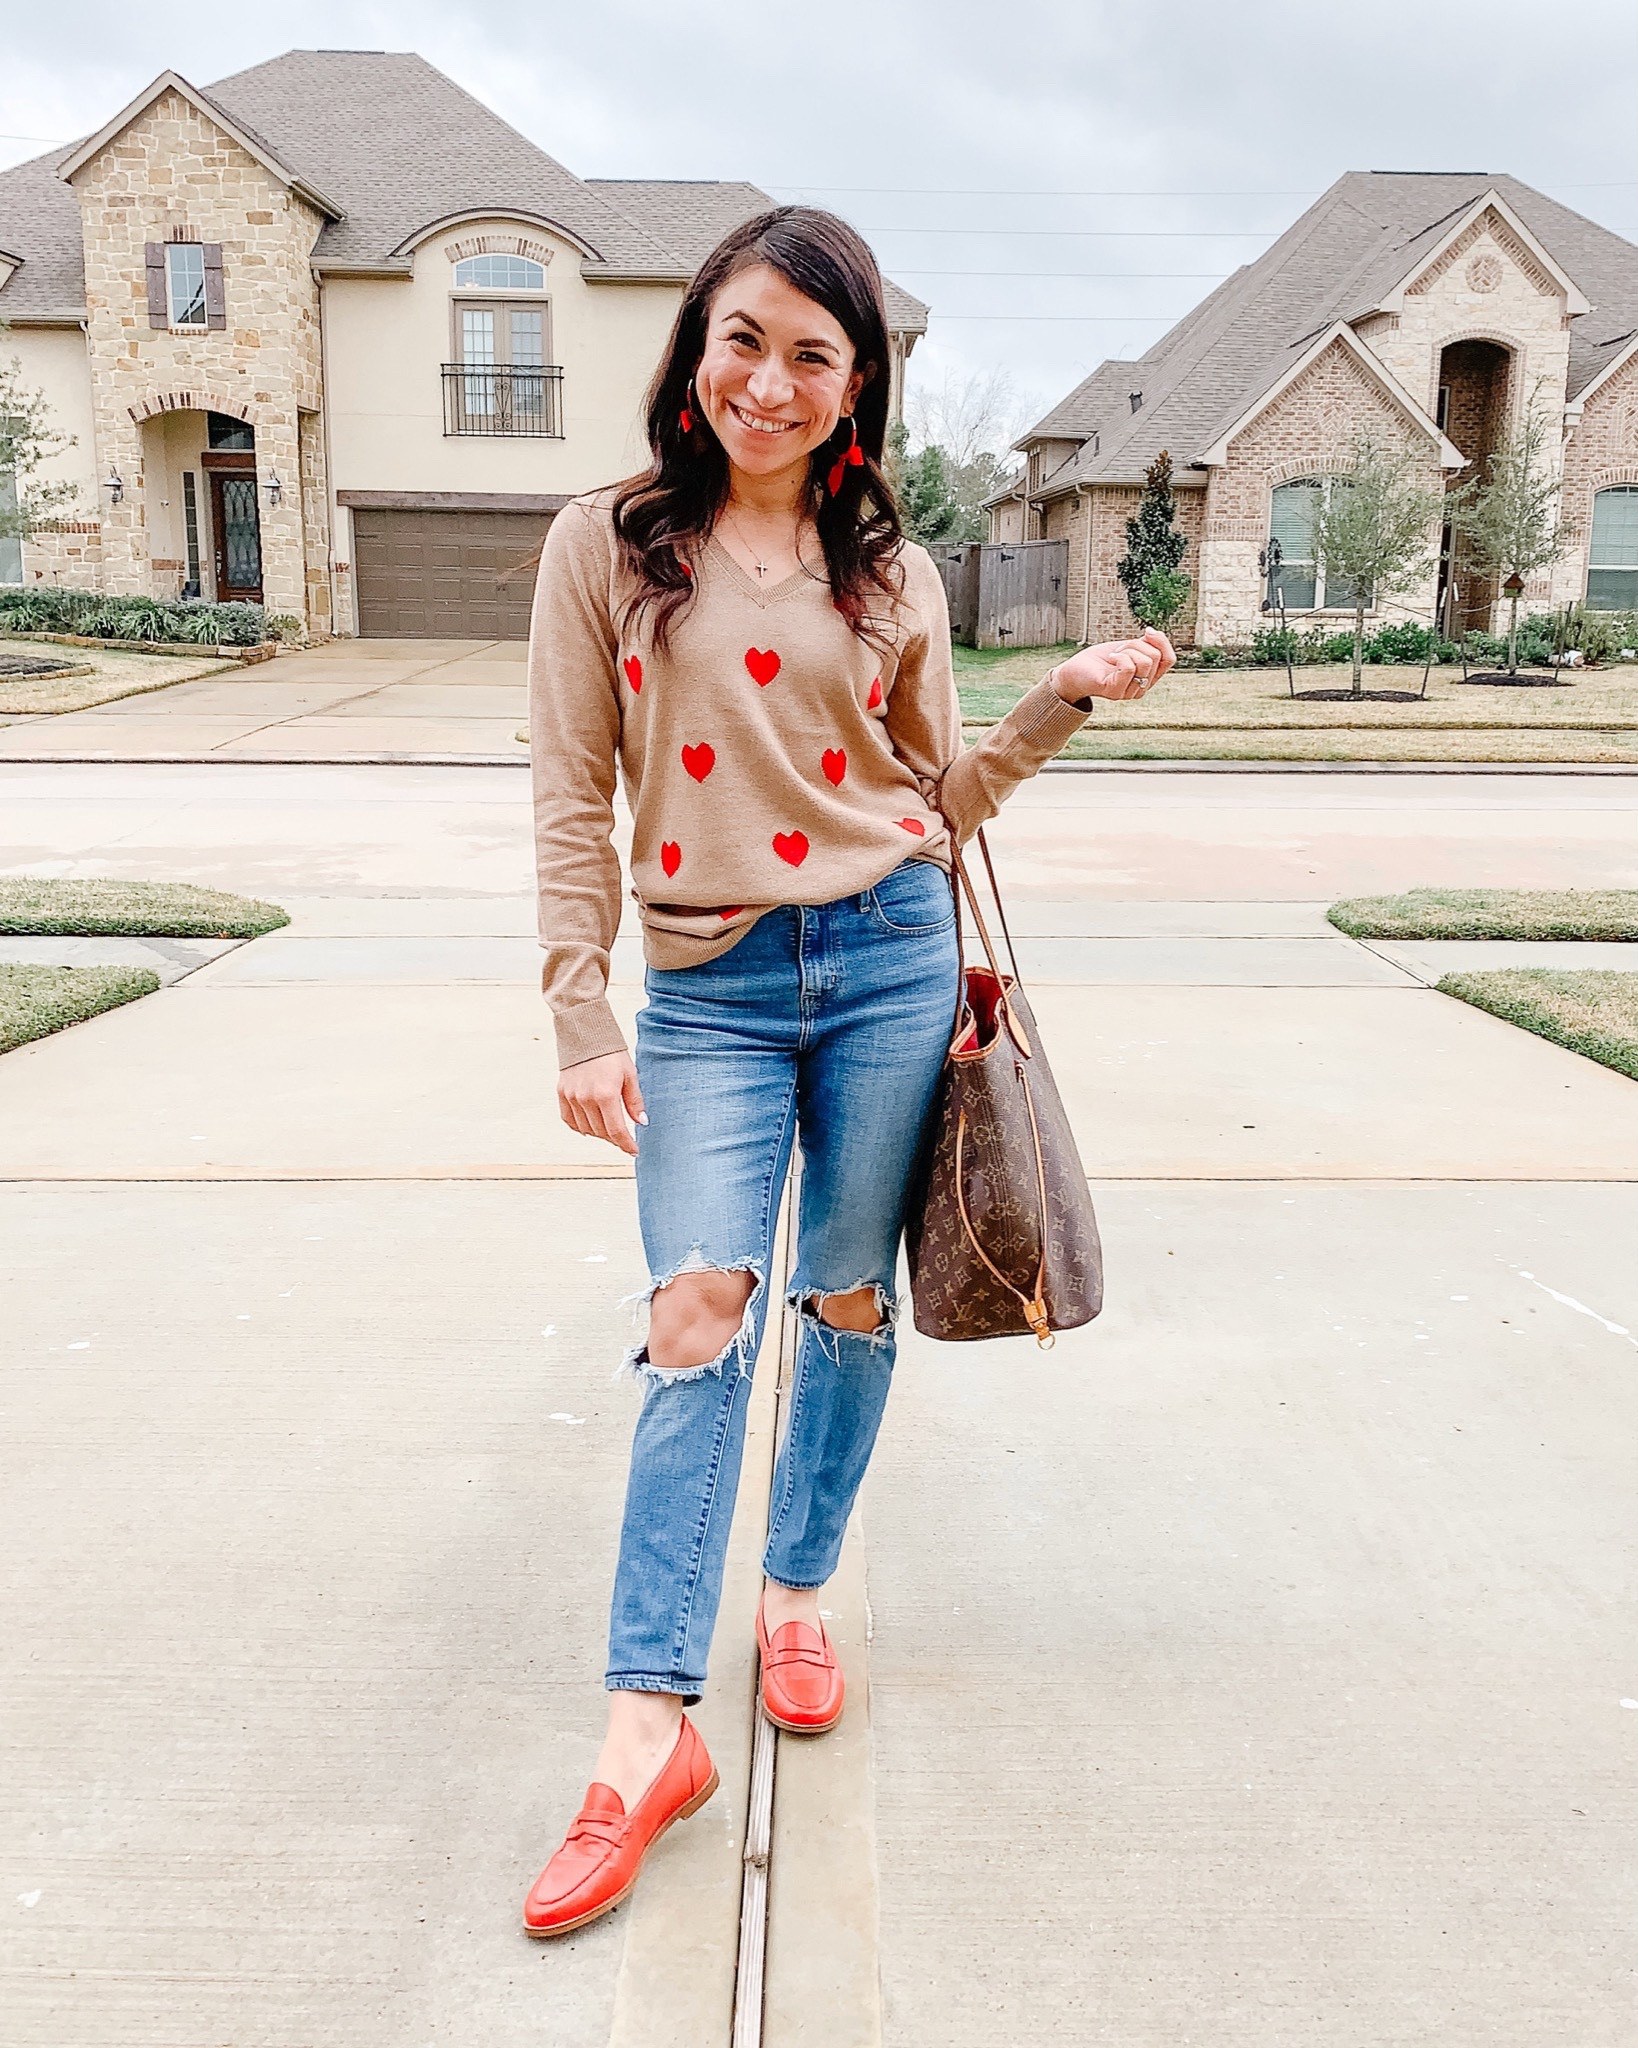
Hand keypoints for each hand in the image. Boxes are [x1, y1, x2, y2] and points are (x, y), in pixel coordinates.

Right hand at [559, 1050, 646, 1156]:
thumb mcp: (630, 1074)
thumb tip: (641, 1122)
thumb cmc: (611, 1052)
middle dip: (615, 1139)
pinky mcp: (562, 1093)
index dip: (626, 1144)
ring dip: (599, 1134)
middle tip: (625, 1138)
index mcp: (605, 1094)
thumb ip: (634, 1101)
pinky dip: (580, 1127)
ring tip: (610, 1130)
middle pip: (601, 1133)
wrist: (585, 1032)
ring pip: (585, 1129)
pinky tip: (590, 1126)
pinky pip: (570, 1120)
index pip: (616, 1131)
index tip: (634, 1150)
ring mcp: (571, 1097)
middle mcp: (586, 1099)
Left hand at [1053, 627, 1175, 703]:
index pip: (1169, 659)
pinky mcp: (1115, 692)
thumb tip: (1154, 633)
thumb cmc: (1100, 660)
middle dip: (1137, 643)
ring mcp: (1129, 693)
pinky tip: (1110, 659)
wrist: (1075, 671)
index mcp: (1148, 678)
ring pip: (1145, 661)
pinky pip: (1129, 667)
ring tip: (1114, 654)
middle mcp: (1142, 689)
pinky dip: (1119, 656)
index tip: (1146, 631)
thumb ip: (1145, 644)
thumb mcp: (1129, 647)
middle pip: (1156, 657)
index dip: (1161, 641)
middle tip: (1120, 648)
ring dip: (1128, 649)